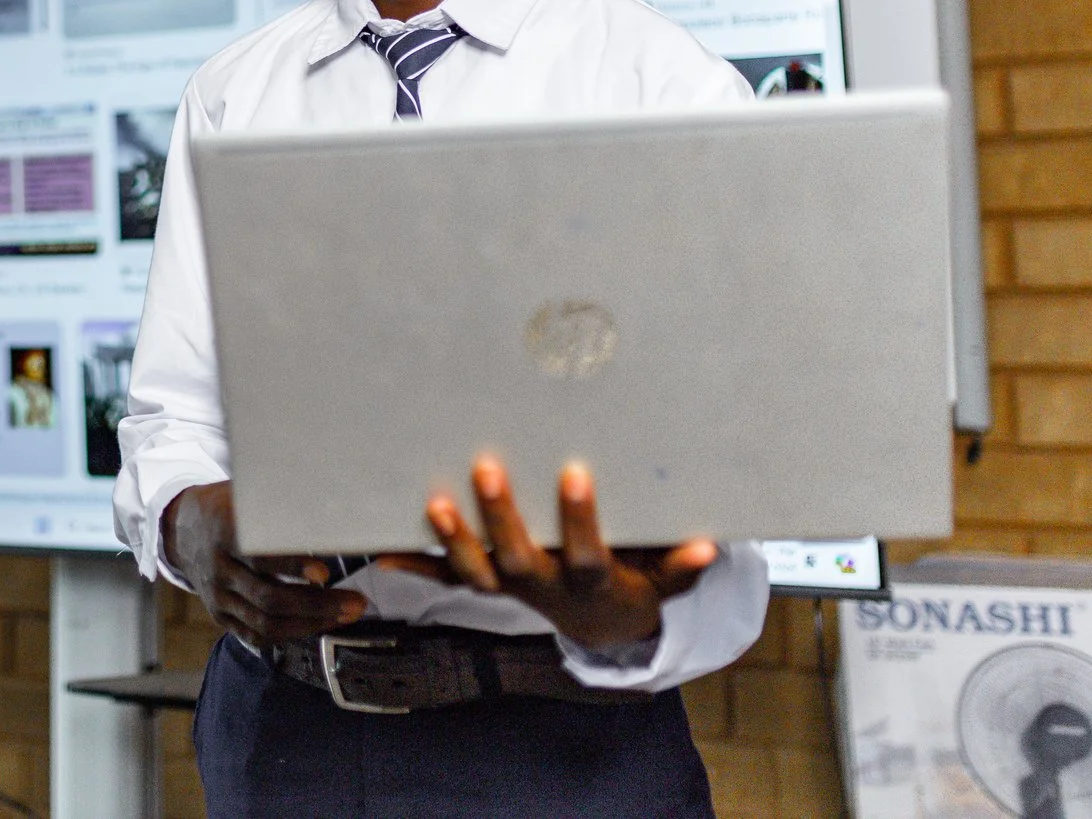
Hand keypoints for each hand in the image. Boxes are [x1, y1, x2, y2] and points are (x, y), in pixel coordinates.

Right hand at [162, 480, 368, 646]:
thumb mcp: (243, 493)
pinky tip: (314, 625)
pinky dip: (288, 634)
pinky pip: (255, 634)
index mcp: (224, 531)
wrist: (181, 527)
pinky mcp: (219, 613)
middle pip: (268, 597)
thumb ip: (275, 504)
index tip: (324, 573)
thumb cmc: (225, 506)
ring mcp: (217, 595)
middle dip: (317, 605)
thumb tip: (328, 500)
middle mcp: (218, 568)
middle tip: (354, 603)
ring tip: (343, 615)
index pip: (259, 556)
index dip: (292, 567)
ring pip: (265, 621)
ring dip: (310, 623)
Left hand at [375, 455, 716, 650]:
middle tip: (487, 466)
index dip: (579, 518)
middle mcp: (542, 585)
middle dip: (501, 516)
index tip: (574, 472)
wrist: (599, 625)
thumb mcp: (660, 579)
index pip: (584, 552)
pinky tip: (382, 551)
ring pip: (475, 571)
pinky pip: (444, 577)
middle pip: (517, 557)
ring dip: (453, 540)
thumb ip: (678, 566)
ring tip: (435, 504)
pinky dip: (414, 565)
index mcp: (587, 580)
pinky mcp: (483, 582)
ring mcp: (508, 585)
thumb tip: (708, 548)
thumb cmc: (630, 581)